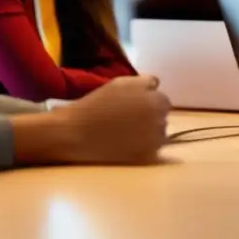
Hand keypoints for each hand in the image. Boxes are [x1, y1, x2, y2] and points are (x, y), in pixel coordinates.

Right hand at [12, 76, 169, 164]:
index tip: (131, 105)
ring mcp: (156, 138)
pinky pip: (153, 149)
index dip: (146, 100)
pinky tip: (126, 144)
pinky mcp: (148, 156)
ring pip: (160, 131)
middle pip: (162, 114)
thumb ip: (144, 82)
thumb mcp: (120, 83)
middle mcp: (160, 117)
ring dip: (149, 130)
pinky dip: (144, 147)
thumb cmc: (95, 105)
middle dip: (150, 114)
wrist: (75, 134)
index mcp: (155, 97)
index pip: (161, 97)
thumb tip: (156, 86)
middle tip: (127, 118)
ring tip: (125, 132)